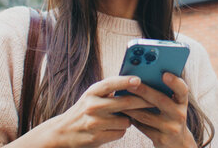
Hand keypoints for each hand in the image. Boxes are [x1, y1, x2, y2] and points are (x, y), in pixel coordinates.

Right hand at [10, 75, 152, 147]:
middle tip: (154, 101)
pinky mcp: (96, 137)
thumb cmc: (84, 111)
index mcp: (92, 92)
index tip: (139, 80)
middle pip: (125, 103)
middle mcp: (92, 105)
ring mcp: (94, 122)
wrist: (63, 132)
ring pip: (126, 120)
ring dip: (128, 120)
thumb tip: (136, 84)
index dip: (125, 81)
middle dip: (143, 102)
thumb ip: (109, 91)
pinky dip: (120, 130)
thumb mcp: (92, 96)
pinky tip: (111, 128)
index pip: (110, 83)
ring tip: (119, 118)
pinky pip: (120, 132)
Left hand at [121, 72, 196, 147]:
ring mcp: (171, 128)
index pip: (182, 90)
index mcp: (182, 102)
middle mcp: (179, 115)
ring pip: (146, 115)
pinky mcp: (161, 139)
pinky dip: (132, 119)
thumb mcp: (173, 105)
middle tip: (130, 84)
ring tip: (120, 98)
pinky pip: (142, 127)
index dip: (175, 82)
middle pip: (161, 100)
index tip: (164, 74)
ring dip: (131, 107)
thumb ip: (164, 92)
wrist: (177, 143)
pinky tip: (124, 112)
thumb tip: (141, 78)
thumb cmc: (170, 116)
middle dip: (144, 91)